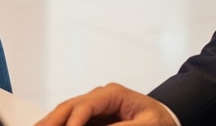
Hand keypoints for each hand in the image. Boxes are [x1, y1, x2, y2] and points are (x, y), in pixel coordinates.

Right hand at [35, 83, 177, 125]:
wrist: (165, 117)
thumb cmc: (160, 120)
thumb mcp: (147, 125)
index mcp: (113, 94)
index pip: (85, 105)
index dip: (73, 121)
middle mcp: (100, 96)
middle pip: (69, 106)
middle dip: (53, 120)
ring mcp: (94, 105)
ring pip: (65, 111)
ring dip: (50, 122)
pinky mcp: (92, 116)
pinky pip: (70, 118)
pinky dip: (57, 123)